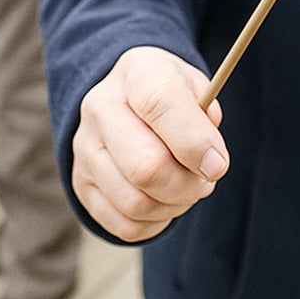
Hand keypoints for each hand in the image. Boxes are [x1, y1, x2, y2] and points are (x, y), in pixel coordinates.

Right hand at [73, 46, 229, 242]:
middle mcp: (101, 109)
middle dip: (187, 183)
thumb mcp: (194, 84)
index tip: (218, 165)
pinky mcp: (81, 184)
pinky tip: (167, 201)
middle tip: (207, 179)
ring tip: (189, 188)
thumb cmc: (169, 90)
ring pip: (135, 203)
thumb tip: (210, 160)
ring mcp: (85, 149)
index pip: (160, 106)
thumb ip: (207, 116)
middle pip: (145, 166)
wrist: (126, 94)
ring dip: (175, 204)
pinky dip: (156, 222)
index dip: (194, 142)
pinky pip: (124, 225)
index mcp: (137, 73)